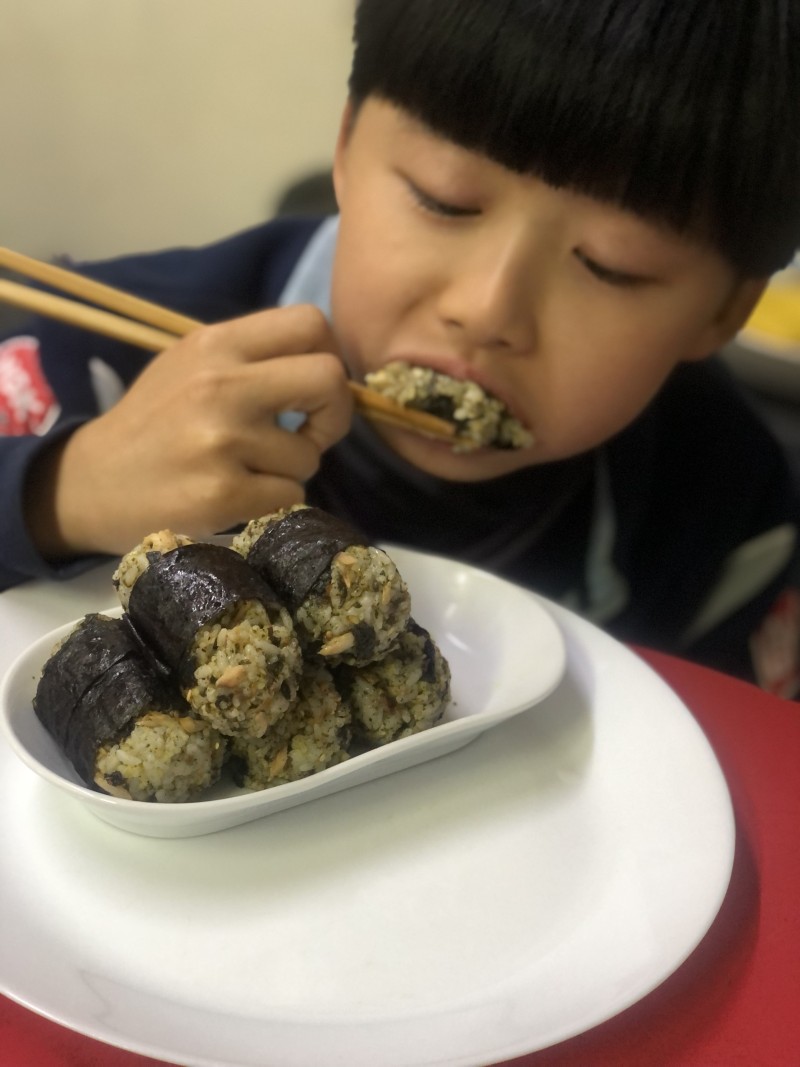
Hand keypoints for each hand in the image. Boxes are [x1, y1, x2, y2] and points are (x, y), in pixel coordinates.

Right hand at [25, 304, 352, 557]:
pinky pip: (290, 494)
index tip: (312, 389)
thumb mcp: (191, 367)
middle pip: (329, 379)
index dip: (328, 356)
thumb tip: (329, 372)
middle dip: (334, 413)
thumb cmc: (155, 424)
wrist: (94, 483)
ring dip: (292, 468)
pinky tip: (238, 494)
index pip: (310, 322)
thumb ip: (252, 359)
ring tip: (248, 469)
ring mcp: (222, 440)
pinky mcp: (223, 492)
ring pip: (310, 454)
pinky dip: (274, 500)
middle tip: (310, 434)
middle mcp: (220, 385)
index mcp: (215, 344)